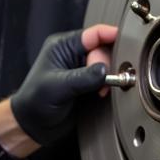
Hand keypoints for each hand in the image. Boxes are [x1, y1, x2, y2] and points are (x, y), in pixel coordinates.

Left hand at [10, 24, 117, 145]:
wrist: (34, 125)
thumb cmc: (35, 101)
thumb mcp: (59, 86)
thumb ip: (84, 77)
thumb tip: (105, 70)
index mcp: (63, 46)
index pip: (93, 34)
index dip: (111, 36)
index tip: (126, 42)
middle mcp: (74, 55)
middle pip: (104, 50)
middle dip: (109, 64)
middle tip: (106, 80)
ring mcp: (82, 69)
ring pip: (108, 65)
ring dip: (110, 76)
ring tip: (102, 90)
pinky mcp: (89, 84)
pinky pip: (106, 79)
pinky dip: (109, 85)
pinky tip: (103, 93)